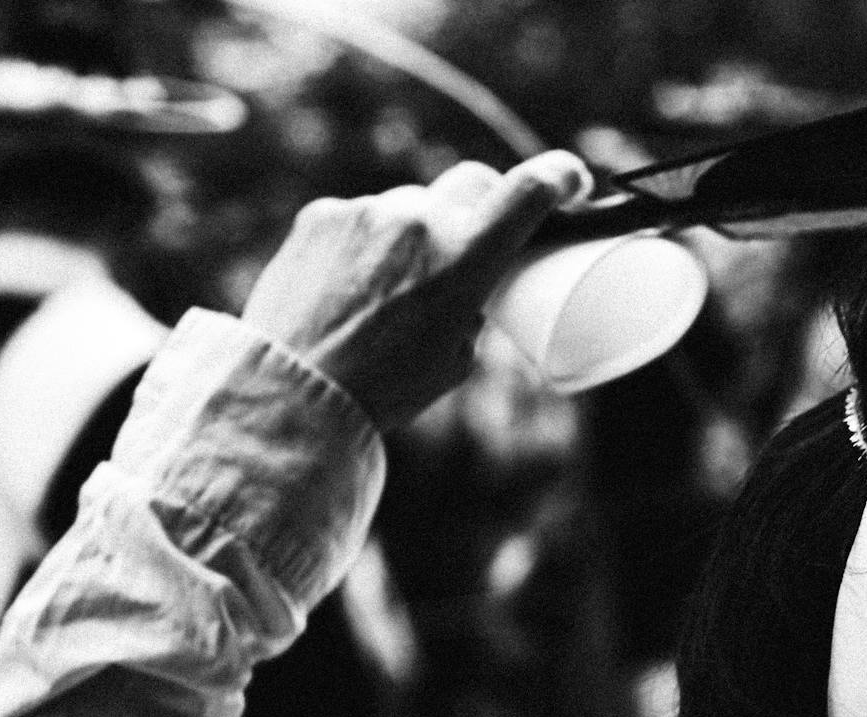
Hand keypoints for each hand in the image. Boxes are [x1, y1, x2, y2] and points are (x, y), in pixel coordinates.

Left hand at [241, 151, 592, 429]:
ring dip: (416, 233)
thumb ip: (472, 308)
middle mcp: (419, 221)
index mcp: (465, 259)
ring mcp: (367, 211)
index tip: (572, 181)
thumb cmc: (384, 390)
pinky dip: (368, 244)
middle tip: (479, 239)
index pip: (529, 190)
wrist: (294, 392)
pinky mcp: (322, 215)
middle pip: (473, 182)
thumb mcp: (456, 360)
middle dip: (485, 204)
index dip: (561, 176)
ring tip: (392, 290)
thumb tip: (468, 285)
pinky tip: (351, 287)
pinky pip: (362, 216)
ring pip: (412, 204)